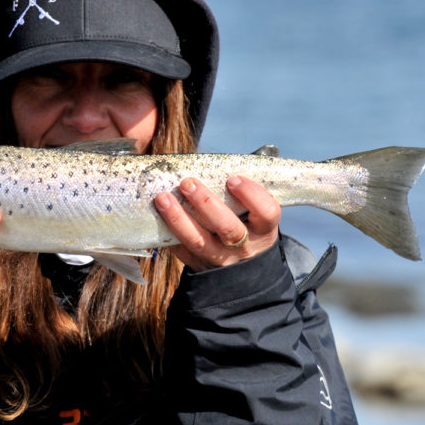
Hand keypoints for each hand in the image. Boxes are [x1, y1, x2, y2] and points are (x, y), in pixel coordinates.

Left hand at [154, 176, 280, 270]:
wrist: (243, 272)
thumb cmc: (248, 228)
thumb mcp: (258, 215)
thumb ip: (252, 189)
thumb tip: (256, 152)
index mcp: (264, 230)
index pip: (267, 213)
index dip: (251, 195)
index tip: (233, 179)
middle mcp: (244, 247)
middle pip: (227, 227)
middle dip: (205, 203)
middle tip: (187, 183)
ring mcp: (221, 260)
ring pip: (198, 240)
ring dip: (178, 218)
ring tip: (163, 198)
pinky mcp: (199, 267)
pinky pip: (182, 251)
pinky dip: (168, 233)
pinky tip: (158, 217)